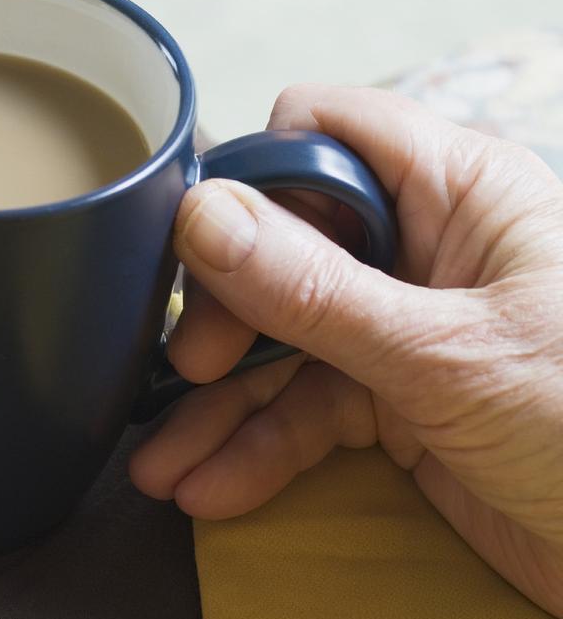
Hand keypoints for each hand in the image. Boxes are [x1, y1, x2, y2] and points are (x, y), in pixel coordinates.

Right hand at [129, 86, 562, 617]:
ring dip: (223, 401)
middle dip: (226, 309)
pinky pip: (310, 406)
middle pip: (287, 240)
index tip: (203, 256)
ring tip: (160, 464)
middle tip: (187, 370)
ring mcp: (411, 323)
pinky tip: (212, 485)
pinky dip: (260, 446)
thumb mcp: (445, 359)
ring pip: (287, 336)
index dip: (255, 180)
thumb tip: (200, 214)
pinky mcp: (405, 401)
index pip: (322, 133)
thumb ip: (316, 292)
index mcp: (458, 189)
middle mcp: (427, 243)